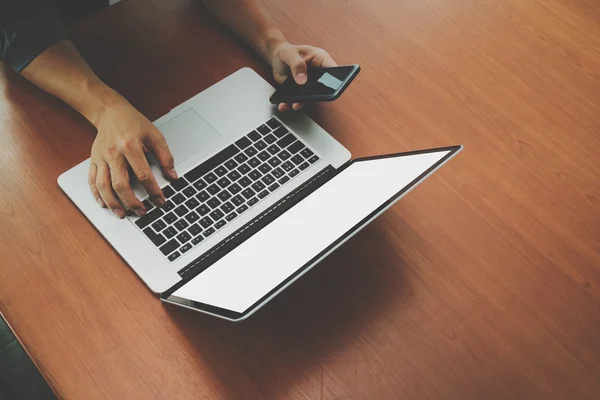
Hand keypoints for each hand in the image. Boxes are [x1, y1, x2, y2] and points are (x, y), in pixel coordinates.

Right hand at [88, 98, 176, 217]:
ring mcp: (101, 158)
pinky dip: (97, 195)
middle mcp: (113, 153)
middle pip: (121, 184)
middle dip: (132, 202)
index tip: (160, 200)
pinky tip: (104, 204)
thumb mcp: (155, 135)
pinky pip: (92, 181)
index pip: (143, 174)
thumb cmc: (133, 123)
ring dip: (113, 203)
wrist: (109, 111)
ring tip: (123, 214)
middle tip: (142, 212)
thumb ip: (165, 156)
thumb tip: (173, 176)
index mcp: (130, 146)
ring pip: (104, 186)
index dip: (153, 190)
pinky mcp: (93, 160)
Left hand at [270, 43, 336, 111]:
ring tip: (294, 105)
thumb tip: (302, 79)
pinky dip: (291, 103)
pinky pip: (300, 100)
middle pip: (323, 87)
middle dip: (315, 96)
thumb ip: (297, 64)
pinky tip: (285, 105)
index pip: (332, 69)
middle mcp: (318, 73)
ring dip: (301, 102)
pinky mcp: (302, 91)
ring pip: (311, 96)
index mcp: (320, 59)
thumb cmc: (286, 51)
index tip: (329, 85)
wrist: (276, 58)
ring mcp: (311, 83)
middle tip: (306, 99)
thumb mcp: (289, 54)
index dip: (335, 78)